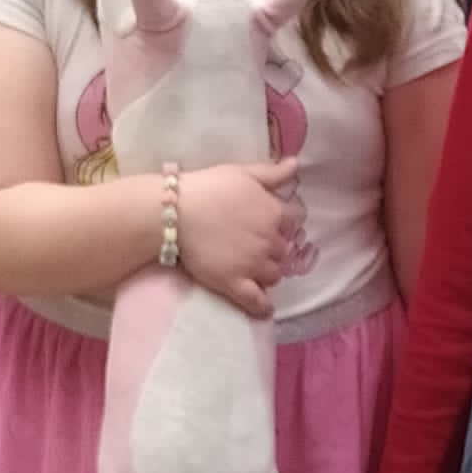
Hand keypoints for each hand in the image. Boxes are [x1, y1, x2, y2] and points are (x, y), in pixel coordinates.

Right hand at [176, 161, 297, 317]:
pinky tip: (264, 309)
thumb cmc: (209, 187)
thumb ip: (273, 173)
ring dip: (268, 273)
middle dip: (274, 251)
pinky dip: (263, 307)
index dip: (282, 226)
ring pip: (274, 276)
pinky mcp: (235, 284)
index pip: (293, 225)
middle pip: (284, 252)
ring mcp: (254, 265)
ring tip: (255, 270)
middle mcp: (271, 242)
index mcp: (276, 214)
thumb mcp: (244, 173)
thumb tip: (295, 164)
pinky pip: (257, 302)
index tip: (271, 227)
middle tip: (257, 248)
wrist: (176, 212)